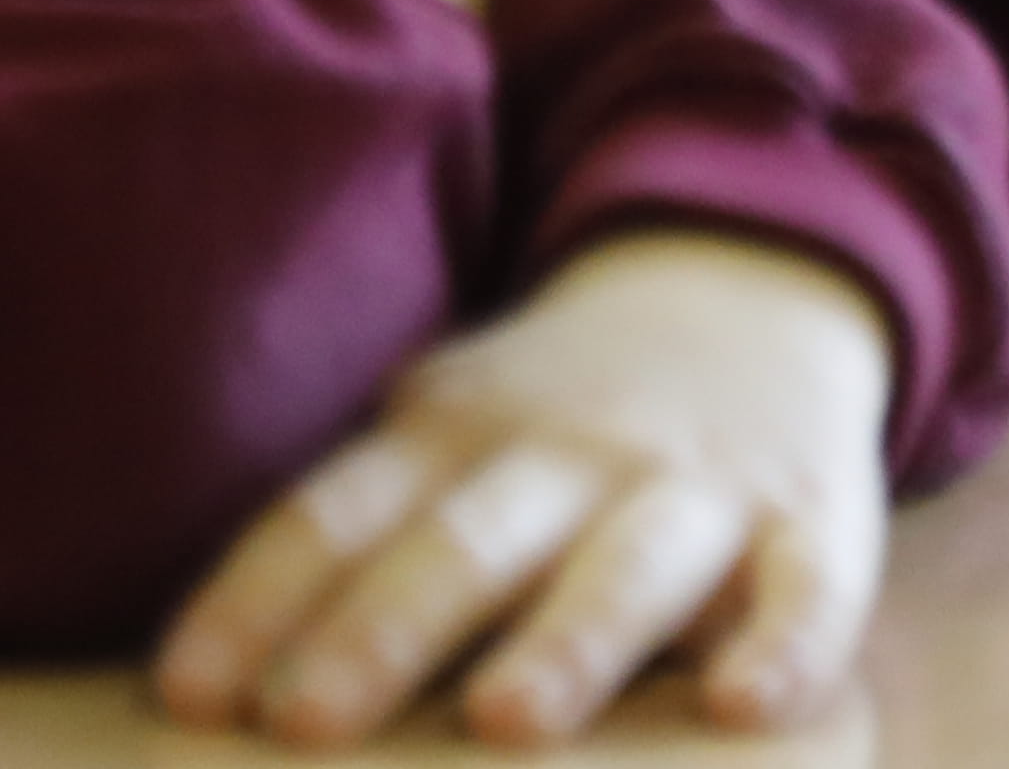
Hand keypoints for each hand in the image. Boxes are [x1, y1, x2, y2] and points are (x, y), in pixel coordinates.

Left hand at [155, 231, 899, 749]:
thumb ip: (353, 535)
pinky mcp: (813, 523)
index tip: (195, 695)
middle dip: (389, 628)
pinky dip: (788, 643)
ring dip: (567, 640)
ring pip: (629, 563)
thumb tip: (202, 687)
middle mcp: (572, 454)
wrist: (760, 288)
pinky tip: (748, 706)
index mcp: (458, 431)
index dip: (262, 600)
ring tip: (508, 720)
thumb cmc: (558, 415)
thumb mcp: (445, 429)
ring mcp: (698, 486)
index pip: (340, 512)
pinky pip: (811, 586)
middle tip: (309, 720)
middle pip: (469, 541)